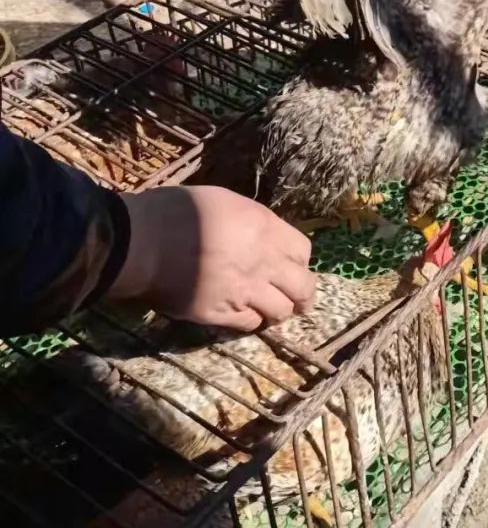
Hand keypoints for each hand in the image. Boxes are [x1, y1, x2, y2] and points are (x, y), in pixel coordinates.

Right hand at [107, 186, 316, 331]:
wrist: (142, 242)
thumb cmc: (176, 211)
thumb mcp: (225, 203)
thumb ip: (253, 224)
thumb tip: (264, 237)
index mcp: (265, 227)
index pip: (304, 252)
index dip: (298, 261)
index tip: (290, 265)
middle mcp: (263, 262)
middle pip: (303, 288)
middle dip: (302, 295)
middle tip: (295, 298)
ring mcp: (245, 291)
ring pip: (281, 312)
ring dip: (277, 311)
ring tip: (269, 308)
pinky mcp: (221, 315)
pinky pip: (250, 324)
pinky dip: (251, 321)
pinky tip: (242, 313)